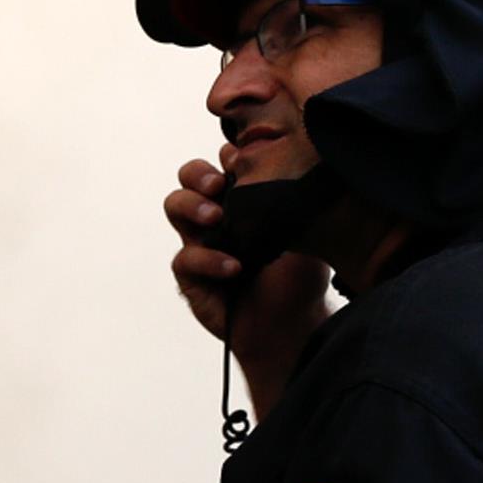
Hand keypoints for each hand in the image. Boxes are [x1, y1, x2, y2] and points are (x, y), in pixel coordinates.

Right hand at [164, 157, 329, 374]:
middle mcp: (217, 216)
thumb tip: (286, 161)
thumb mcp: (307, 229)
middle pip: (189, 177)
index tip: (244, 160)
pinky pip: (185, 258)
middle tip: (219, 185)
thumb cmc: (302, 276)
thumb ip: (291, 197)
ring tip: (215, 219)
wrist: (293, 325)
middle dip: (199, 174)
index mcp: (243, 199)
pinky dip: (209, 260)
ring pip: (175, 206)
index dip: (229, 157)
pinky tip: (234, 268)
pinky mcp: (191, 276)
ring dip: (192, 206)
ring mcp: (201, 243)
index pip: (225, 163)